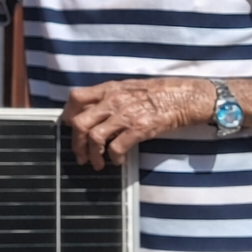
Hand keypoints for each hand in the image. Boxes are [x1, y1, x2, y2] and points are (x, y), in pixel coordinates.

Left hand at [61, 78, 210, 170]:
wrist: (184, 96)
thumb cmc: (158, 92)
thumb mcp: (128, 88)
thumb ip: (109, 98)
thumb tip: (92, 112)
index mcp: (109, 89)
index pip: (77, 98)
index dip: (67, 115)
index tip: (67, 128)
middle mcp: (113, 100)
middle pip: (80, 122)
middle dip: (75, 143)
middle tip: (79, 155)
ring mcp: (125, 114)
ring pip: (94, 137)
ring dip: (92, 155)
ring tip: (97, 163)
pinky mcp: (139, 128)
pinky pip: (116, 147)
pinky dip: (114, 158)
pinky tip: (117, 162)